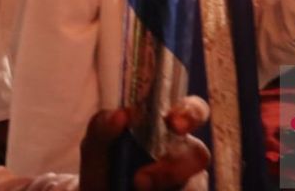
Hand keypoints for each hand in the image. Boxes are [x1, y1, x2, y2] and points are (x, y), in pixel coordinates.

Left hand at [79, 96, 210, 190]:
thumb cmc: (102, 167)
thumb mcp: (95, 147)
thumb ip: (103, 127)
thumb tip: (121, 114)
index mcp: (167, 128)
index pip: (194, 111)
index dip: (191, 113)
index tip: (173, 123)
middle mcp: (183, 154)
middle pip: (198, 155)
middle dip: (174, 168)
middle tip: (140, 179)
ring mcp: (186, 183)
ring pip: (194, 186)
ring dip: (165, 186)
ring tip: (134, 189)